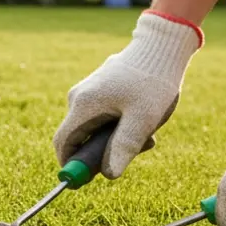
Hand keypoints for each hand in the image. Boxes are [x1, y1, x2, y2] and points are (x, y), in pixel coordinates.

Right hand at [54, 11, 202, 178]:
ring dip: (116, 137)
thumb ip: (124, 147)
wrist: (162, 46)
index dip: (72, 165)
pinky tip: (143, 117)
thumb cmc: (153, 82)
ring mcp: (88, 91)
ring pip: (94, 127)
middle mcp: (79, 97)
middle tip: (136, 150)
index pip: (63, 143)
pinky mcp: (100, 88)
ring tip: (147, 130)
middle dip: (104, 151)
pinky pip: (101, 115)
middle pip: (80, 137)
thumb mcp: (143, 119)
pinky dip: (119, 123)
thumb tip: (109, 175)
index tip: (87, 180)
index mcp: (84, 105)